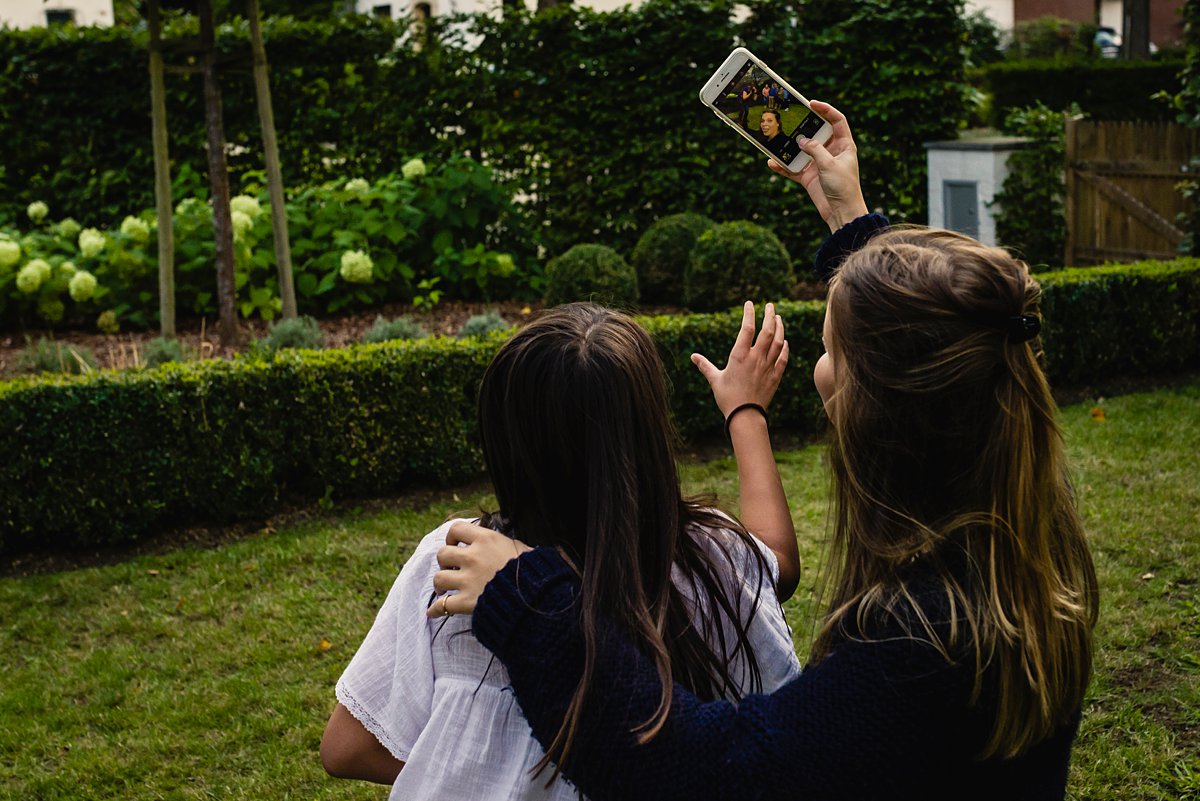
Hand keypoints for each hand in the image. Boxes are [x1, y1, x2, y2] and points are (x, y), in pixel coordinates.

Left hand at [426, 521, 531, 618]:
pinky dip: (436, 609)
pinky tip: (434, 612)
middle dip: (445, 562)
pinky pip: (442, 606)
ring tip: (445, 589)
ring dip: (440, 585)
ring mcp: (468, 580)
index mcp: (486, 540)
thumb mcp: (523, 549)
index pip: (456, 529)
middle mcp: (473, 557)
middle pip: (442, 554)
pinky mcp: (467, 602)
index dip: (452, 537)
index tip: (456, 545)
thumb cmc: (535, 571)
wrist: (539, 596)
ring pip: (438, 578)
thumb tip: (508, 545)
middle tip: (452, 569)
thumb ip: (507, 545)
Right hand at [691, 301, 787, 418]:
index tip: (750, 304)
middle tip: (770, 305)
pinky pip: (783, 358)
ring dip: (779, 328)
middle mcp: (756, 358)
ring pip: (778, 342)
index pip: (747, 328)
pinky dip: (785, 348)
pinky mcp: (775, 376)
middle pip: (767, 331)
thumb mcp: (715, 380)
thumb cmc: (727, 398)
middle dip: (769, 315)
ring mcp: (767, 366)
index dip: (749, 313)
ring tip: (778, 318)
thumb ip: (705, 366)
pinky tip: (785, 342)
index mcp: (739, 356)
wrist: (745, 416)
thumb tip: (693, 356)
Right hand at [767, 100, 867, 231]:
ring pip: (802, 150)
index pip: (836, 121)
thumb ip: (815, 150)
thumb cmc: (843, 187)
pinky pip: (793, 168)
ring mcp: (819, 164)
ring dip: (790, 146)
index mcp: (844, 145)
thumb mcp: (830, 165)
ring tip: (777, 139)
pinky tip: (773, 163)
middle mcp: (831, 152)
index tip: (812, 103)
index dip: (826, 110)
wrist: (841, 213)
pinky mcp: (809, 176)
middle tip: (790, 117)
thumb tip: (801, 140)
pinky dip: (783, 166)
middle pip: (816, 133)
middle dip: (803, 126)